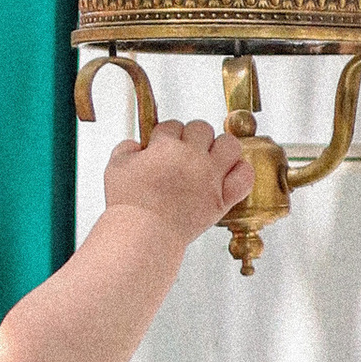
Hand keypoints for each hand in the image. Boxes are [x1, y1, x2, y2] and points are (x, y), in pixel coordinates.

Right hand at [100, 117, 251, 245]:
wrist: (143, 235)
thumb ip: (126, 148)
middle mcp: (193, 157)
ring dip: (220, 147)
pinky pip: (245, 176)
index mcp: (167, 146)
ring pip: (230, 144)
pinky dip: (240, 171)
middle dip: (191, 137)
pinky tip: (228, 174)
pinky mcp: (222, 199)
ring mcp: (211, 177)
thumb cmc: (129, 205)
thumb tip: (136, 144)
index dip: (165, 136)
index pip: (172, 126)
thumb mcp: (115, 167)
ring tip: (210, 157)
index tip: (161, 148)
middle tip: (184, 153)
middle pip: (202, 128)